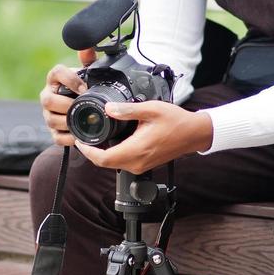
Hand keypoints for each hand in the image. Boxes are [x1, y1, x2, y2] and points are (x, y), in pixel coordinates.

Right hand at [40, 49, 95, 146]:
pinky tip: (79, 135)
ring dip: (67, 121)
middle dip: (66, 104)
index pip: (57, 73)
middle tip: (82, 106)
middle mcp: (48, 96)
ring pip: (51, 119)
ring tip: (82, 120)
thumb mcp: (89, 74)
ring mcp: (48, 114)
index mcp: (56, 79)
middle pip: (48, 99)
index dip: (70, 80)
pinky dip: (68, 137)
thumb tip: (87, 47)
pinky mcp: (53, 131)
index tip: (84, 88)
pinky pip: (56, 137)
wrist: (84, 109)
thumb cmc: (84, 89)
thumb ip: (89, 60)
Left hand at [75, 101, 214, 173]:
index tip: (79, 140)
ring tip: (96, 136)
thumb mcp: (151, 109)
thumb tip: (108, 109)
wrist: (193, 134)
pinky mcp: (144, 164)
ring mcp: (140, 165)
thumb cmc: (176, 121)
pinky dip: (113, 153)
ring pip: (113, 163)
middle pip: (105, 163)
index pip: (103, 159)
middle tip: (84, 136)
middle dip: (92, 151)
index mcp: (136, 150)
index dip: (87, 151)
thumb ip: (127, 110)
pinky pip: (123, 162)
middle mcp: (136, 162)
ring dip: (102, 153)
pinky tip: (112, 139)